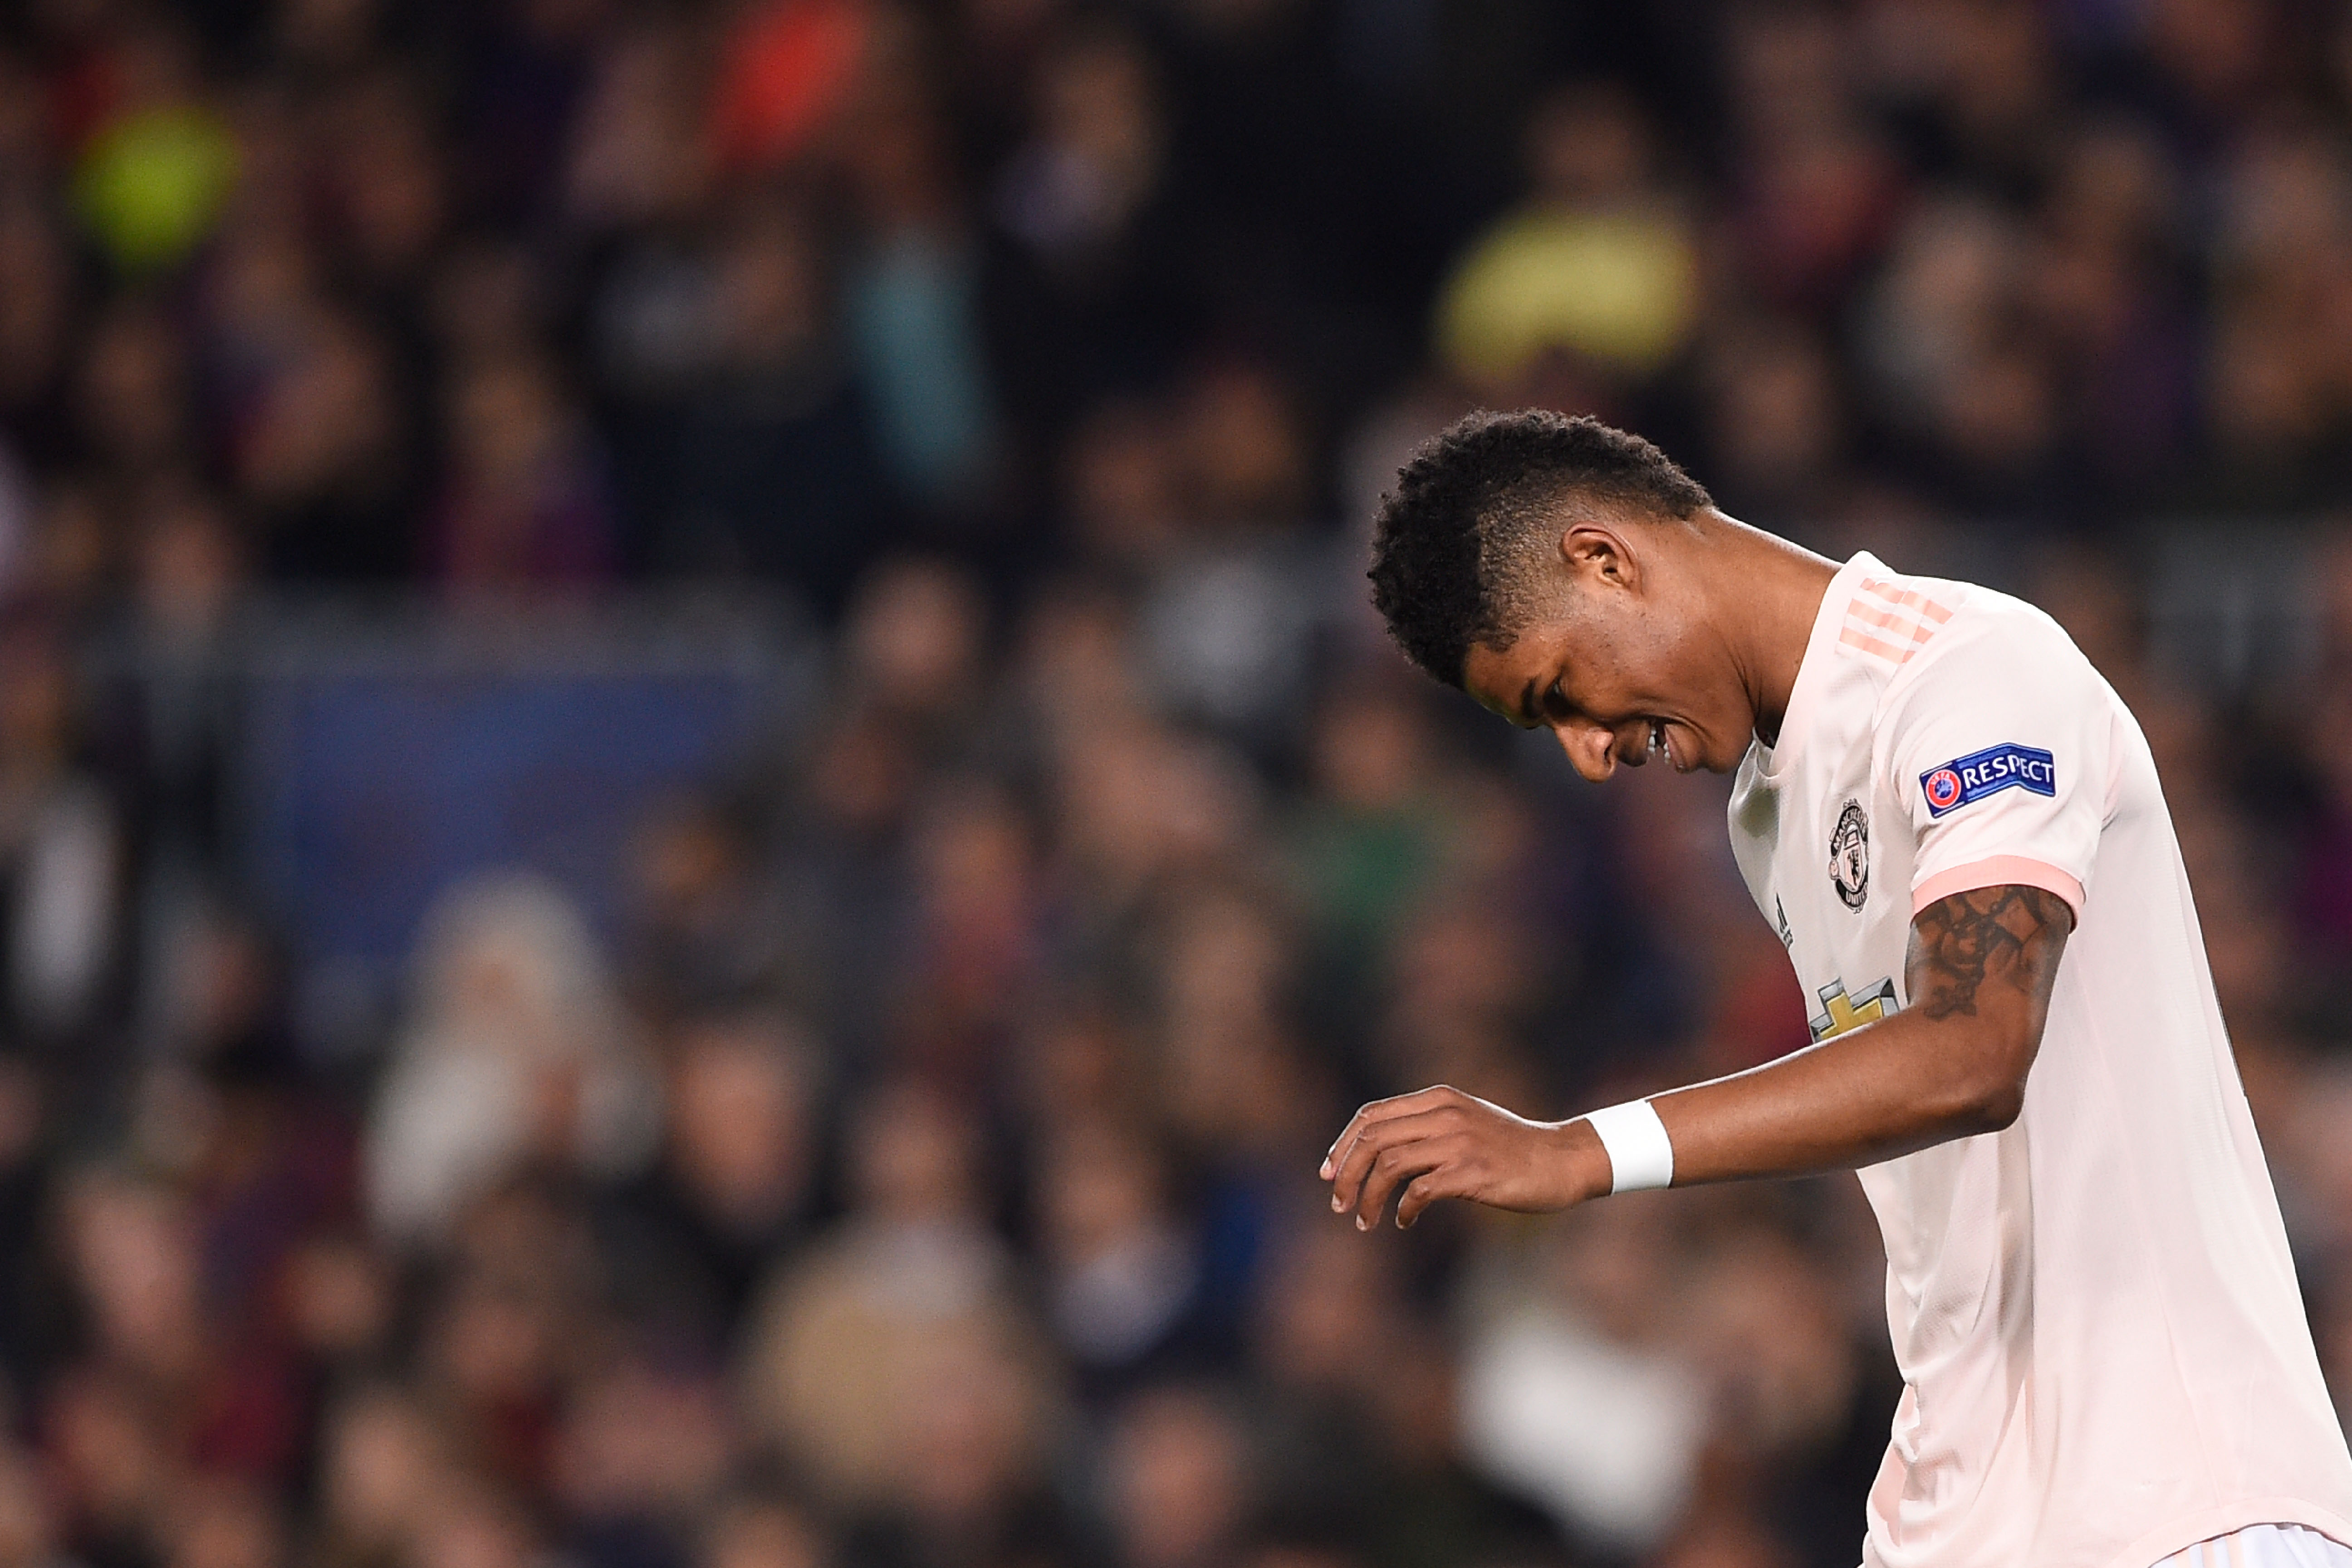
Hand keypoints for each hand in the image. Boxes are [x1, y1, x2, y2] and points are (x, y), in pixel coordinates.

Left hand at [1319, 1085, 1609, 1229]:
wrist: (1561, 1160)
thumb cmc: (1510, 1147)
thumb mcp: (1464, 1121)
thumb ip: (1426, 1126)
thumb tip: (1377, 1150)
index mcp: (1438, 1098)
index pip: (1370, 1115)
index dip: (1342, 1144)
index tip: (1327, 1172)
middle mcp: (1444, 1113)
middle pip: (1371, 1138)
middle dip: (1345, 1173)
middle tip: (1337, 1203)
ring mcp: (1458, 1141)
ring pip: (1388, 1164)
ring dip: (1367, 1196)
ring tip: (1364, 1220)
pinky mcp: (1472, 1172)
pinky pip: (1419, 1191)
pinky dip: (1404, 1210)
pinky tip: (1405, 1222)